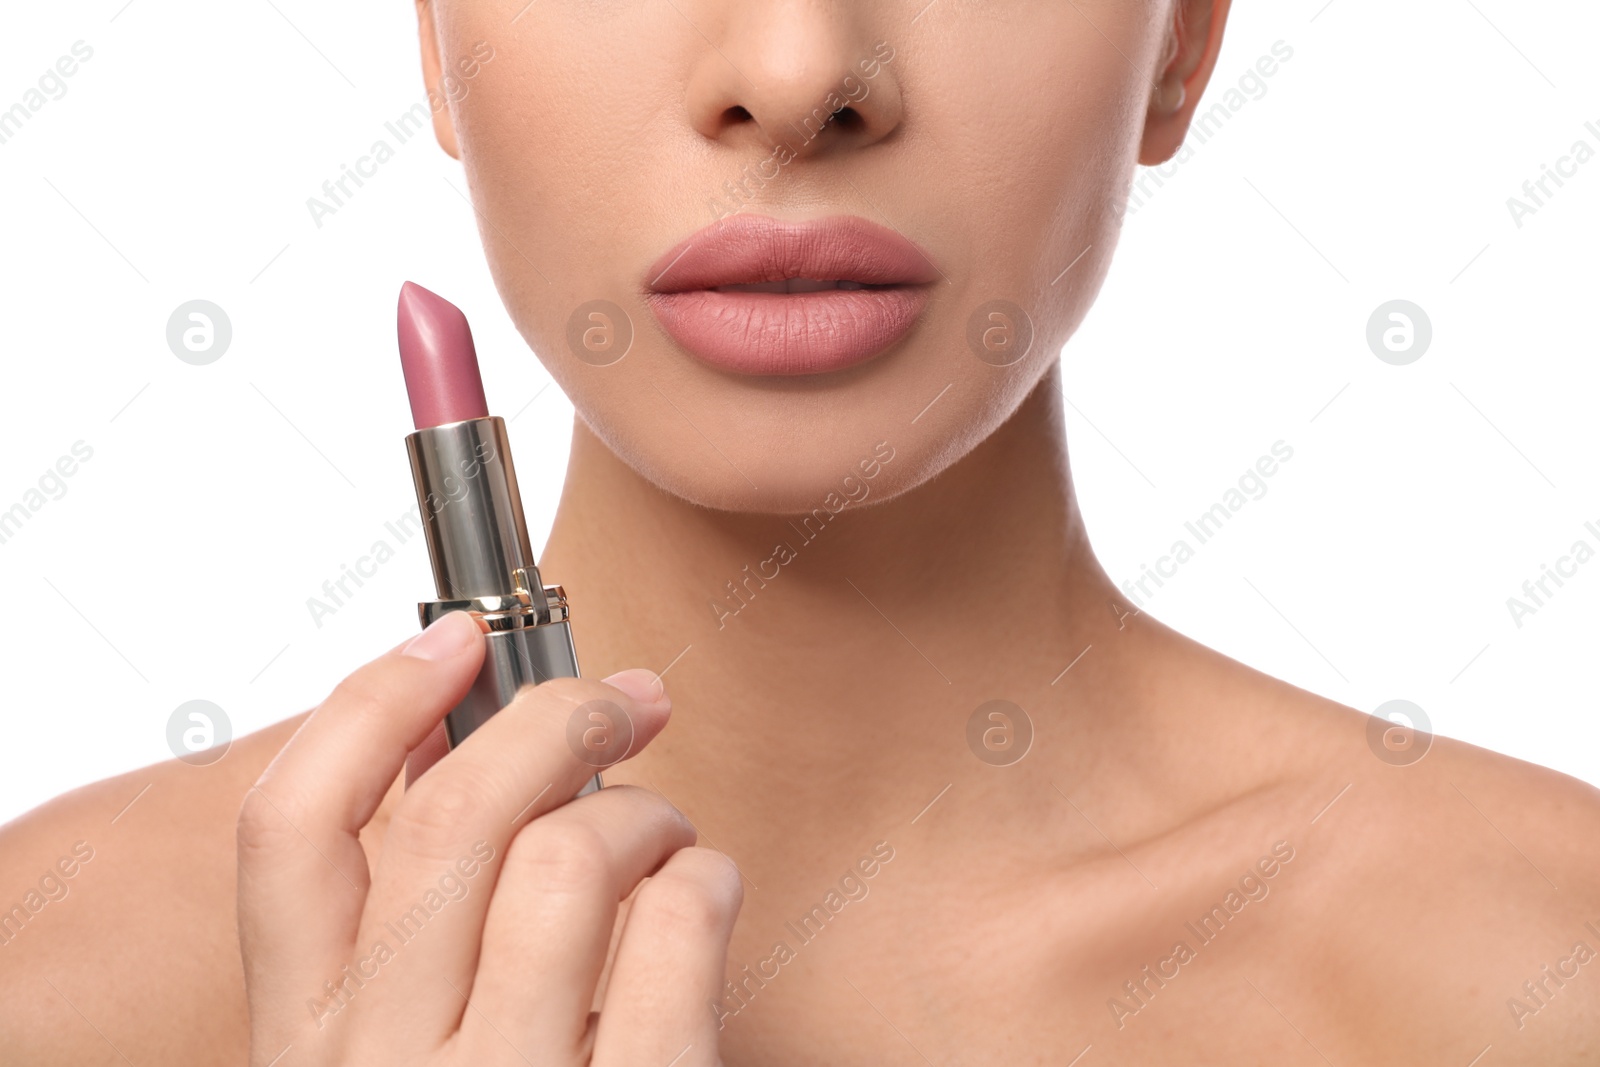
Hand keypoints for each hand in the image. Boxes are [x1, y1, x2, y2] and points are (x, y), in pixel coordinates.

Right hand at [236, 610, 741, 1065]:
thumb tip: (456, 731)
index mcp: (307, 1035)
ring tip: (663, 834)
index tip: (458, 638)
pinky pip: (675, 935)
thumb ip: (412, 912)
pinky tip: (704, 891)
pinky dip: (706, 879)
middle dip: (555, 717)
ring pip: (570, 858)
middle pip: (454, 816)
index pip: (288, 827)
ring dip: (643, 811)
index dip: (370, 702)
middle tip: (619, 702)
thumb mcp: (398, 1039)